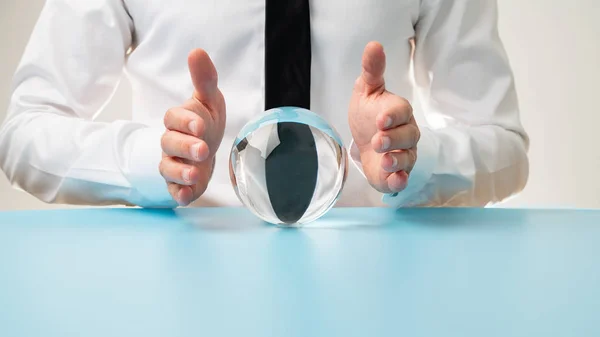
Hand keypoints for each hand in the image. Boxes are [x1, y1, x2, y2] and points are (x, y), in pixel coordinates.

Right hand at [160, 49, 225, 205]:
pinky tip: (186, 196)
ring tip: (195, 174)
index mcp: (179, 120)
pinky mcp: (179, 184)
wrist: (207, 149)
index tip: (201, 125)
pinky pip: (174, 190)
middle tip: (203, 150)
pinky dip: (179, 193)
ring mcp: (173, 163)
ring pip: (168, 168)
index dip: (186, 122)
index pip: (175, 118)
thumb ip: (205, 79)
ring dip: (180, 172)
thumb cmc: (206, 122)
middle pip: (169, 144)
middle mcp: (172, 142)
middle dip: (186, 147)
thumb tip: (197, 51)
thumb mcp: (209, 100)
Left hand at [348, 42, 419, 193]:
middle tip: (377, 140)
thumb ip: (372, 71)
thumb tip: (373, 45)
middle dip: (394, 139)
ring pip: (407, 158)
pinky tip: (394, 180)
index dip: (393, 115)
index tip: (381, 118)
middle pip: (408, 136)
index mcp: (398, 112)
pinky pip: (402, 178)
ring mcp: (403, 154)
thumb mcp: (366, 90)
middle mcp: (405, 133)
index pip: (402, 111)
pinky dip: (399, 180)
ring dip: (397, 160)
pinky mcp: (395, 173)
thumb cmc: (368, 114)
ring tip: (384, 160)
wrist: (363, 141)